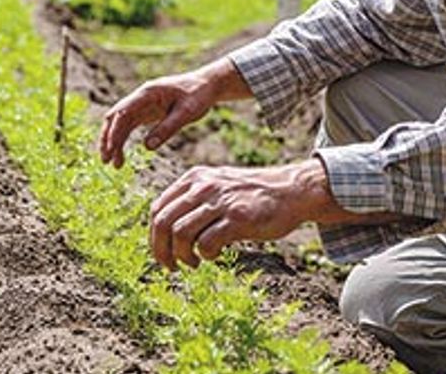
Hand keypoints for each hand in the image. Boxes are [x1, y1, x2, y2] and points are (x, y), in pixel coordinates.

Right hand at [98, 71, 213, 168]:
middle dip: (108, 139)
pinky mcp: (146, 112)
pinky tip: (121, 156)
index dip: (114, 131)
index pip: (123, 112)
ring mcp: (141, 104)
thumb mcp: (187, 112)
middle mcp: (140, 97)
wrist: (206, 85)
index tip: (111, 149)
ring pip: (119, 123)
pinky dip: (122, 140)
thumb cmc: (198, 95)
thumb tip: (147, 147)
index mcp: (148, 93)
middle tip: (106, 161)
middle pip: (115, 117)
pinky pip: (128, 126)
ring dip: (113, 142)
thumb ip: (168, 128)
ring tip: (114, 164)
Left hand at [148, 159, 332, 268]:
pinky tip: (216, 255)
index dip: (154, 237)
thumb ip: (193, 201)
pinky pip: (206, 243)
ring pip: (181, 233)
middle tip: (171, 266)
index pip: (158, 209)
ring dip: (182, 256)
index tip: (162, 253)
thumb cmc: (252, 196)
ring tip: (194, 262)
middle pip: (164, 222)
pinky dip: (206, 255)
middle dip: (161, 251)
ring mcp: (221, 201)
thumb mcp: (218, 187)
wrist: (291, 191)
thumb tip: (165, 232)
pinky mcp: (238, 218)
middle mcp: (204, 186)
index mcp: (195, 178)